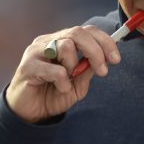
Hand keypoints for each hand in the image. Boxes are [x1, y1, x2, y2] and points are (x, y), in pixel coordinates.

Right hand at [5, 25, 122, 123]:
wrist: (30, 112)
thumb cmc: (53, 94)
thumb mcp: (77, 84)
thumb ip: (88, 70)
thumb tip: (106, 57)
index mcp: (61, 41)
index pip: (86, 30)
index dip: (105, 41)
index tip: (116, 59)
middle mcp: (48, 41)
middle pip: (77, 32)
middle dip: (96, 51)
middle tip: (103, 71)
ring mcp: (36, 51)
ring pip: (65, 46)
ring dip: (74, 66)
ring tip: (69, 81)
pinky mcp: (27, 66)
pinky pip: (54, 70)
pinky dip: (63, 82)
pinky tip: (60, 89)